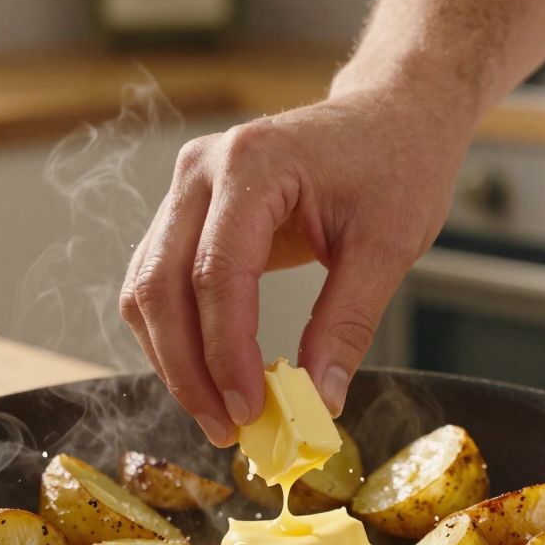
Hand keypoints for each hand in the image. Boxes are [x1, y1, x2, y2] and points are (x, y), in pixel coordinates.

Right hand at [119, 87, 474, 445]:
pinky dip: (177, 335)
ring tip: (219, 414)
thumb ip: (346, 324)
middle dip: (187, 369)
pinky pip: (159, 281)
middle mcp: (202, 169)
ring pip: (147, 289)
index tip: (248, 411)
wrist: (390, 115)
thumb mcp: (387, 247)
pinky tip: (210, 375)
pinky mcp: (187, 211)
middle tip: (227, 428)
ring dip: (174, 359)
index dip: (225, 353)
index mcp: (253, 164)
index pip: (216, 273)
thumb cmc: (396, 163)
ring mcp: (186, 187)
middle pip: (161, 286)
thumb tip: (316, 402)